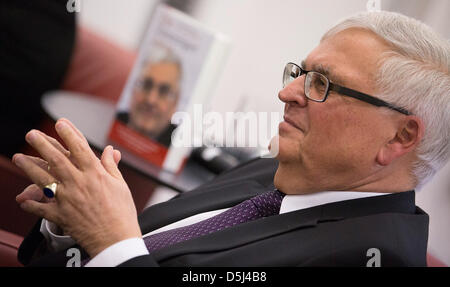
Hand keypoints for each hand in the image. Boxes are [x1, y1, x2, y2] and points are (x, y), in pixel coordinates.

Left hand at [13, 118, 140, 256]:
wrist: (116, 239)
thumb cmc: (122, 212)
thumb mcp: (120, 185)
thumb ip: (111, 165)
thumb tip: (110, 150)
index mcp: (96, 174)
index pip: (79, 148)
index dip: (69, 133)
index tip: (61, 122)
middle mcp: (79, 183)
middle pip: (56, 159)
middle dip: (42, 145)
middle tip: (32, 134)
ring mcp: (68, 199)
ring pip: (43, 180)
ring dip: (29, 168)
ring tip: (19, 158)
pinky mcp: (61, 216)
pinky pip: (41, 209)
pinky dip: (31, 204)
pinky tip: (22, 199)